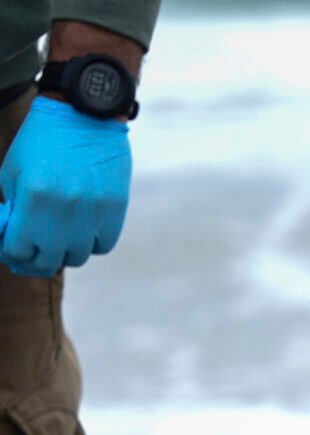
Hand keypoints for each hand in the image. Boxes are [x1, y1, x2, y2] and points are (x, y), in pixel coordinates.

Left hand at [0, 98, 131, 277]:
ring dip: (65, 253)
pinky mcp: (114, 210)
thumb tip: (10, 239)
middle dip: (36, 261)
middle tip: (34, 254)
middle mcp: (64, 210)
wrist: (83, 115)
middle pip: (49, 261)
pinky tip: (82, 232)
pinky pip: (102, 245)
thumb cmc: (41, 142)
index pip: (19, 249)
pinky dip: (90, 244)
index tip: (12, 252)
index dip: (12, 255)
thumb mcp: (13, 170)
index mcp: (33, 198)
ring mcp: (92, 212)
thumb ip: (12, 207)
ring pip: (78, 257)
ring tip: (59, 240)